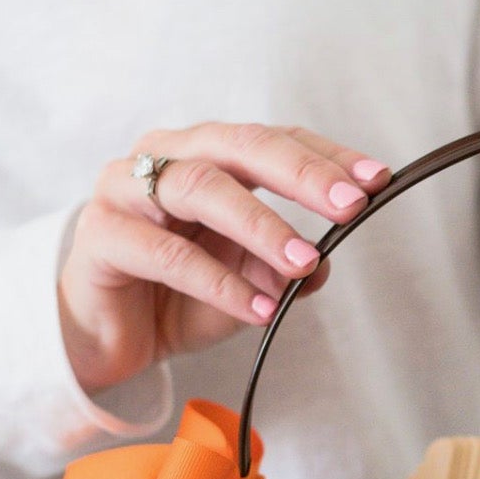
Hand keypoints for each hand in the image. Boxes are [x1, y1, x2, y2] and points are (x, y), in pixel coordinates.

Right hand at [58, 123, 390, 396]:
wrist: (108, 338)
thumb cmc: (178, 295)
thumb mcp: (247, 281)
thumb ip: (283, 266)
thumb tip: (324, 263)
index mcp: (205, 154)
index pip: (274, 140)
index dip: (326, 156)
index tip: (377, 179)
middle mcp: (164, 157)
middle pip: (240, 147)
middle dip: (301, 174)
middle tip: (350, 205)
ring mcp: (125, 190)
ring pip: (201, 189)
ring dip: (263, 226)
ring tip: (305, 261)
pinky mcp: (102, 236)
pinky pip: (167, 253)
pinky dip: (219, 282)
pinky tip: (259, 308)